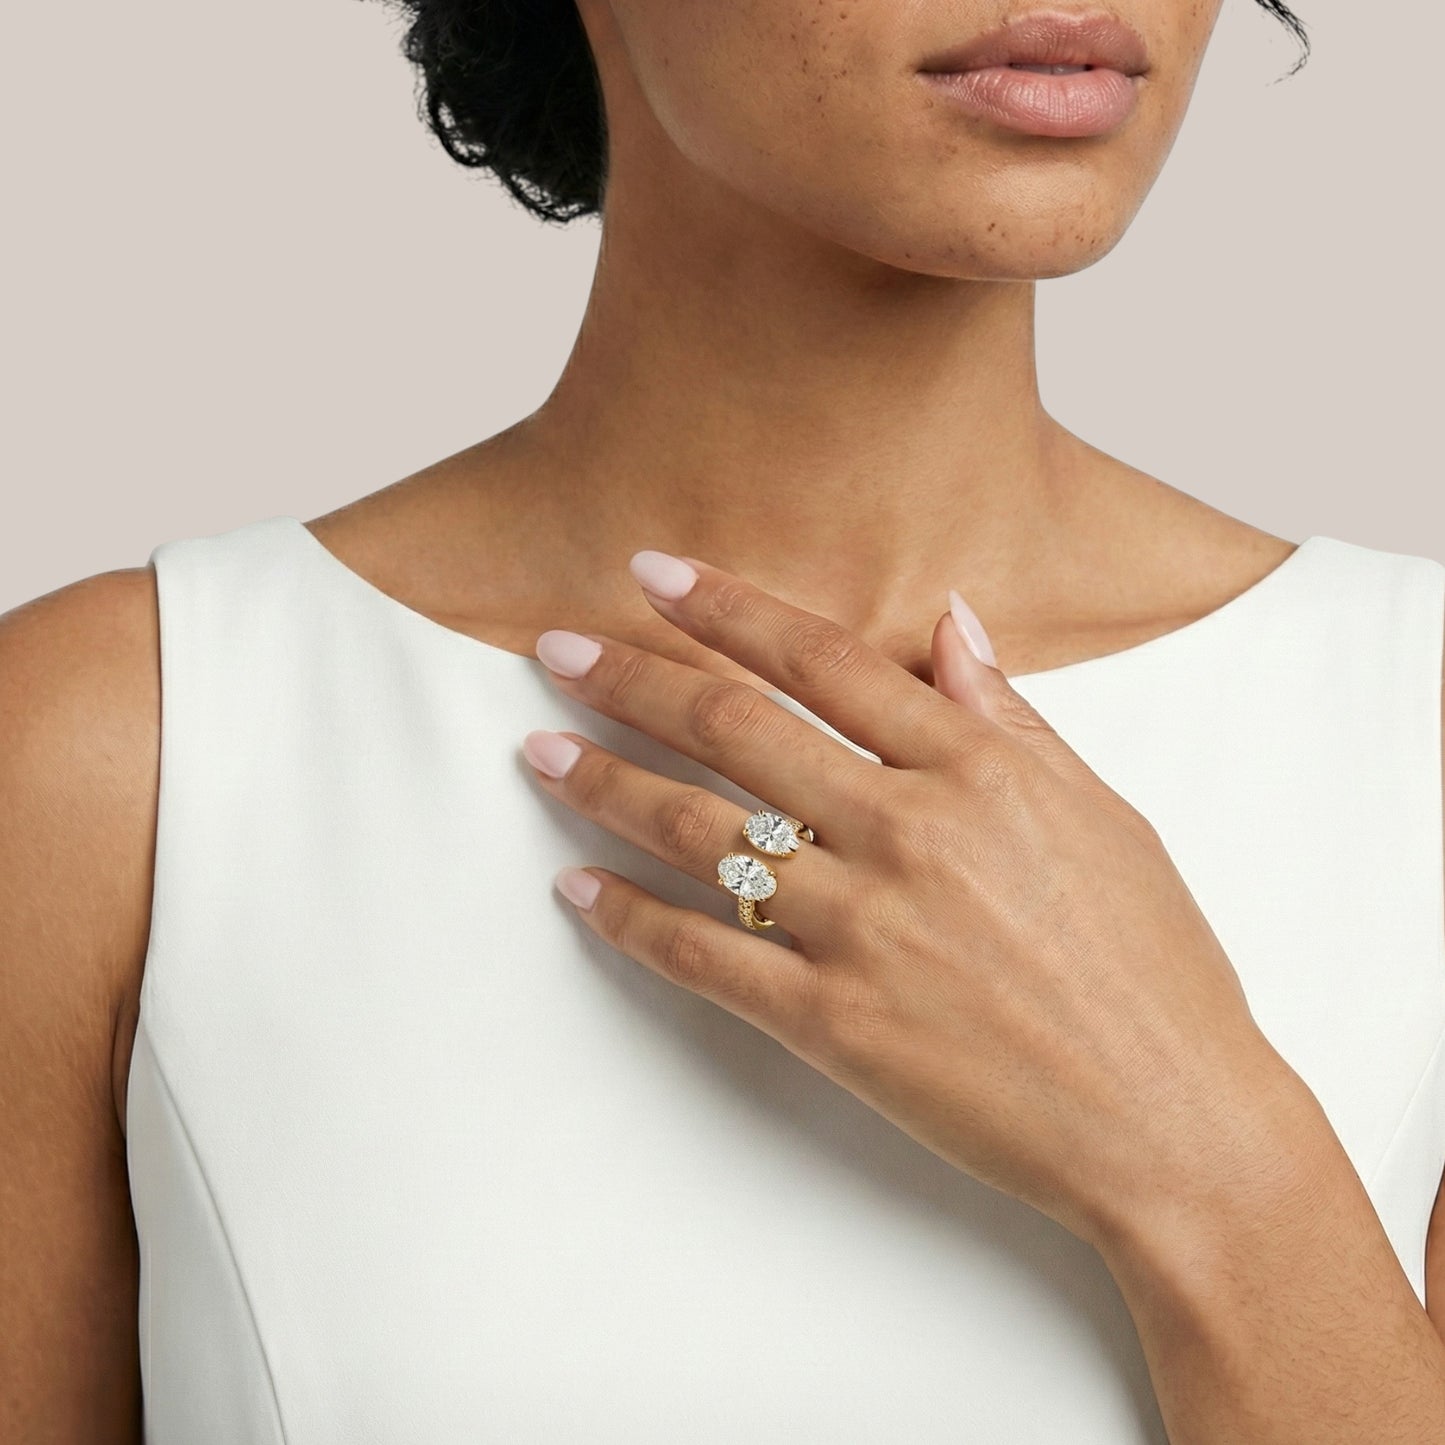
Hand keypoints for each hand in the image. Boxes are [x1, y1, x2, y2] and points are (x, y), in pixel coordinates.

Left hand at [521, 550, 1311, 1254]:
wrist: (1171, 1120)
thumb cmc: (1151, 964)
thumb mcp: (1101, 813)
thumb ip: (1010, 715)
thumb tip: (952, 621)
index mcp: (975, 768)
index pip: (821, 659)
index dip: (726, 607)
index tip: (653, 573)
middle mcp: (905, 831)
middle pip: (735, 728)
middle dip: (631, 679)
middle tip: (555, 650)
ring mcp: (862, 928)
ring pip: (700, 833)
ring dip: (605, 784)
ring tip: (538, 751)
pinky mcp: (833, 1022)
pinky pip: (704, 958)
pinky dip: (630, 919)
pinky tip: (574, 887)